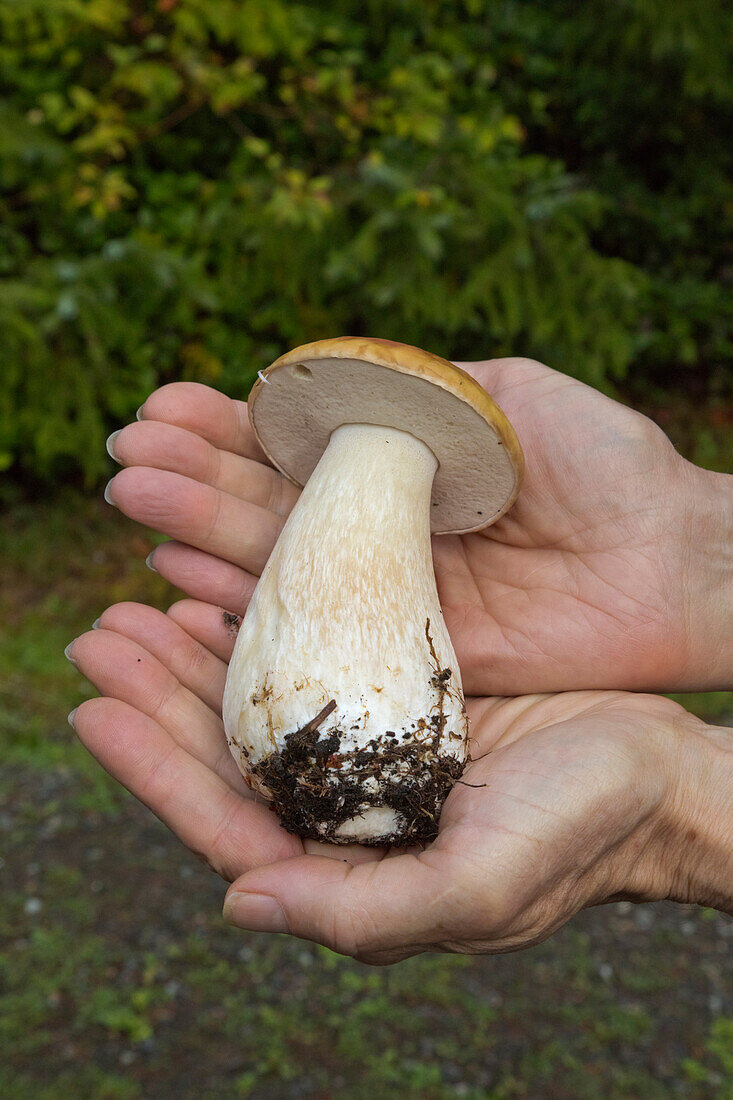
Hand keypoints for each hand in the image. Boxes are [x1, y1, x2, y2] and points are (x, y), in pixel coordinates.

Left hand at [66, 599, 732, 964]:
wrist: (655, 775)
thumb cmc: (580, 833)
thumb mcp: (481, 884)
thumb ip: (365, 912)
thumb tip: (241, 903)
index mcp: (347, 868)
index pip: (223, 821)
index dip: (151, 767)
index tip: (94, 706)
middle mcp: (342, 812)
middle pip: (223, 756)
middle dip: (155, 699)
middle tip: (99, 635)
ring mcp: (364, 753)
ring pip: (256, 705)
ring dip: (193, 656)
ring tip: (136, 603)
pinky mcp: (393, 699)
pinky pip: (307, 660)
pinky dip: (263, 627)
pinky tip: (224, 586)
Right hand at [103, 359, 731, 694]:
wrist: (674, 560)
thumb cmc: (607, 465)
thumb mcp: (505, 393)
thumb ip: (414, 386)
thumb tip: (315, 380)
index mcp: (400, 468)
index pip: (294, 447)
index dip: (227, 429)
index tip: (165, 407)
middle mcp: (384, 534)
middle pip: (272, 506)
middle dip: (195, 477)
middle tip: (126, 458)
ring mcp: (393, 597)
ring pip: (282, 568)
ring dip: (203, 535)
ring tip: (137, 504)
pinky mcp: (410, 657)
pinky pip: (321, 638)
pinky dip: (251, 613)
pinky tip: (186, 582)